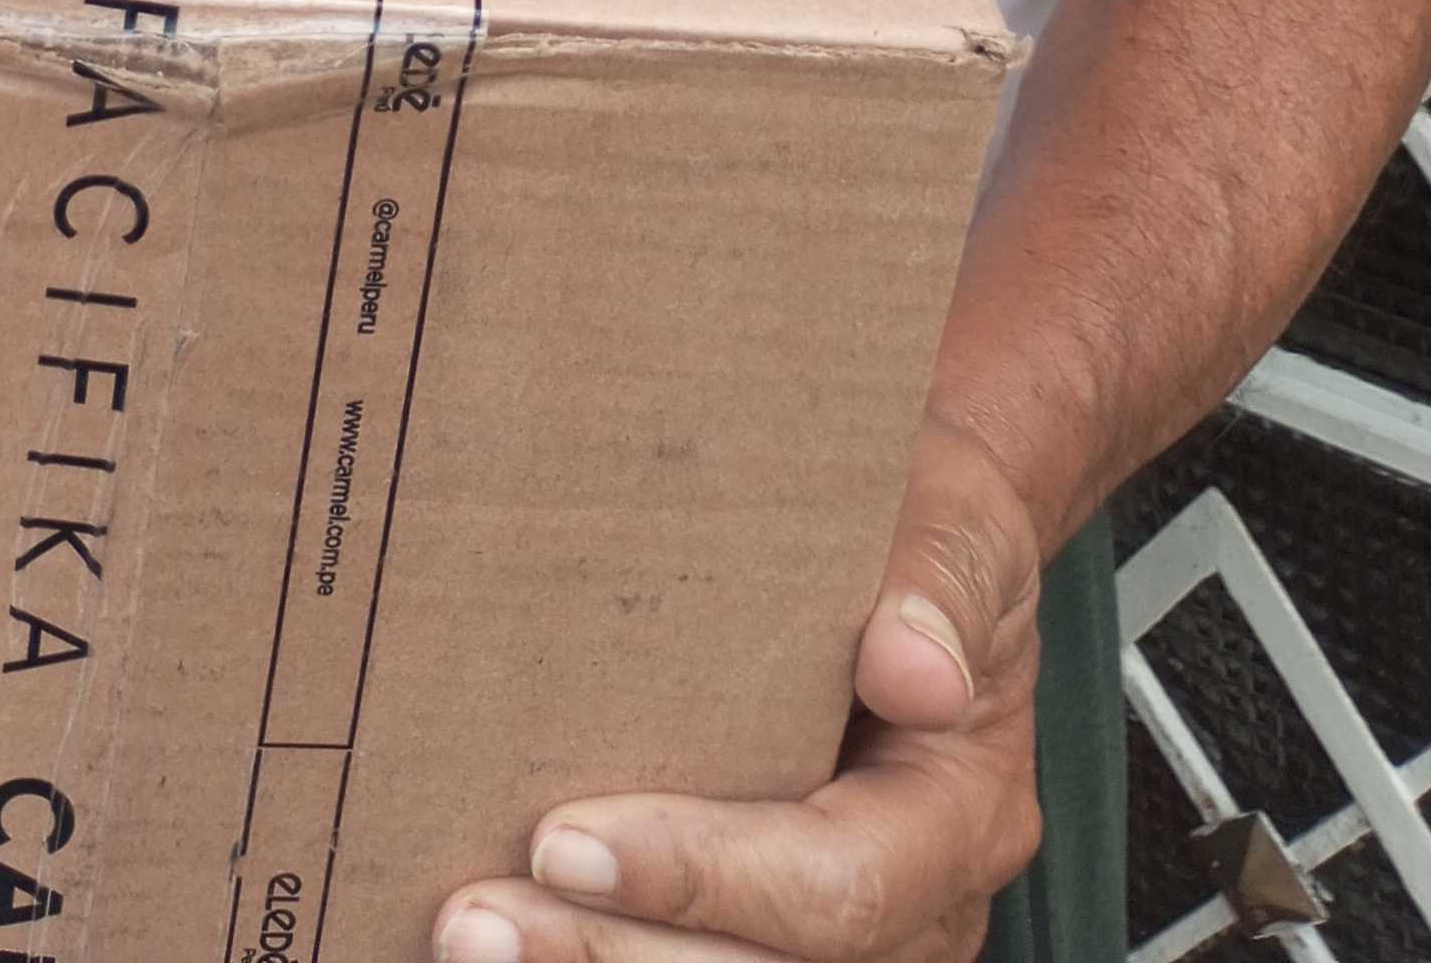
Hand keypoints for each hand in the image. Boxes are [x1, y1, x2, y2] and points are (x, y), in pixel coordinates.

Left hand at [431, 418, 1048, 961]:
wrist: (928, 528)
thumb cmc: (932, 513)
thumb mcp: (955, 513)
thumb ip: (937, 573)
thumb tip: (915, 671)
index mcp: (960, 809)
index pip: (839, 882)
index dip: (699, 877)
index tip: (562, 842)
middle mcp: (920, 898)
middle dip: (612, 953)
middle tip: (475, 920)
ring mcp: (860, 929)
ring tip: (470, 934)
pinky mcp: (781, 920)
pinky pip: (703, 955)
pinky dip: (607, 946)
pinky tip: (515, 926)